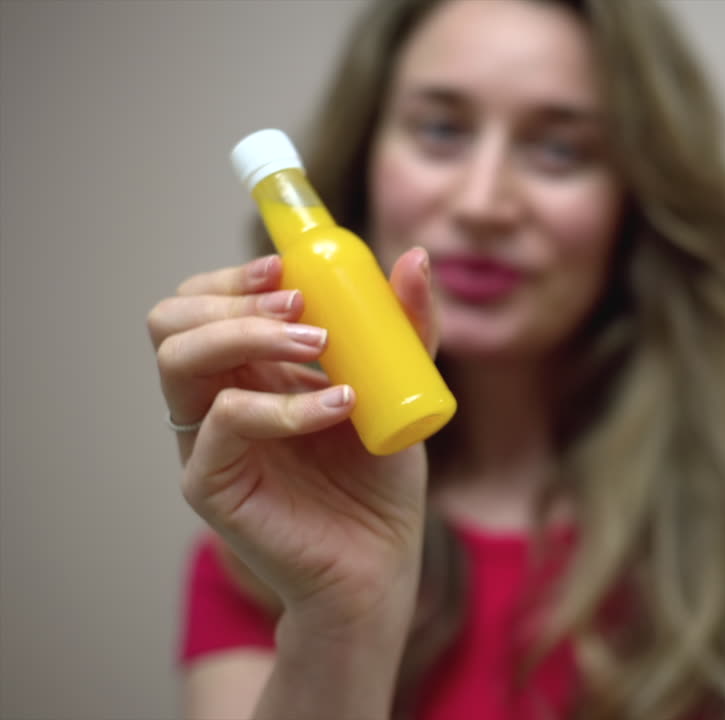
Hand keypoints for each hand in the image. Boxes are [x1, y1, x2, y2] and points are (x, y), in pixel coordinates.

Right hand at [148, 247, 438, 634]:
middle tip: (303, 311)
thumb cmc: (379, 478)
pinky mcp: (210, 484)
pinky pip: (223, 422)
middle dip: (233, 297)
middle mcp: (216, 400)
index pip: (203, 301)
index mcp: (247, 370)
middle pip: (172, 319)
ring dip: (247, 335)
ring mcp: (207, 442)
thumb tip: (414, 257)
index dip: (234, 275)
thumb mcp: (398, 387)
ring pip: (177, 359)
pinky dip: (282, 405)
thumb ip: (405, 328)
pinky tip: (338, 407)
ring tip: (318, 346)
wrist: (381, 560)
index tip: (289, 268)